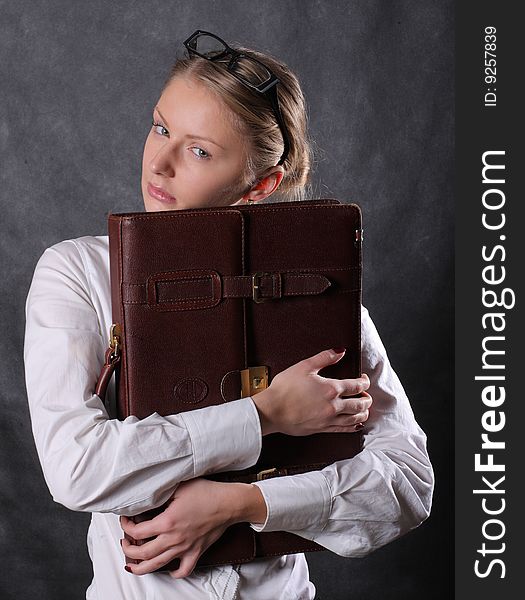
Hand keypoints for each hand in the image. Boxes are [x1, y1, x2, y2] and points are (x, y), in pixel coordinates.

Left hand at [119, 478, 265, 577]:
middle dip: (128, 549)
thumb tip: (146, 499)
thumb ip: (160, 494)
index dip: (126, 527)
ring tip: (133, 564)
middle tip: (125, 543)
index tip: (125, 520)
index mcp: (167, 522)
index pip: (138, 531)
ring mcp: (185, 548)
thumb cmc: (206, 492)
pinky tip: (168, 569)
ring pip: (157, 566)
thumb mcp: (178, 487)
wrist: (228, 503)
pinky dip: (173, 574)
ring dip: (141, 567)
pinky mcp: (196, 552)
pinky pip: (183, 570)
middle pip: (142, 553)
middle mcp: (174, 539)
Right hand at [252, 348, 371, 435]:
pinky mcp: (321, 429)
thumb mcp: (303, 366)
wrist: (271, 410)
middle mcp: (333, 405)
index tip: (364, 379)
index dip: (364, 381)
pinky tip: (356, 425)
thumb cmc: (284, 388)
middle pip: (360, 404)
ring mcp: (328, 419)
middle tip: (367, 395)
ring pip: (354, 418)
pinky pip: (343, 429)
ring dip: (363, 413)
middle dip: (366, 399)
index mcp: (331, 388)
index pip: (356, 385)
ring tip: (365, 409)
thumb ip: (324, 357)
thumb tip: (340, 351)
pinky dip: (354, 427)